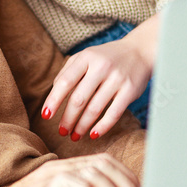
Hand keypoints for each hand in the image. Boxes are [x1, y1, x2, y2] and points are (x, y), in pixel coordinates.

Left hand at [42, 16, 157, 140]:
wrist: (140, 50)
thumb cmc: (106, 57)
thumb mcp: (86, 56)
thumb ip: (68, 71)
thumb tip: (54, 95)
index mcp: (86, 57)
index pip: (65, 81)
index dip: (53, 100)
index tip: (46, 115)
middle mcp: (101, 66)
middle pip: (78, 98)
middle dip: (68, 118)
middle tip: (62, 131)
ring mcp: (116, 78)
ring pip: (94, 108)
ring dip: (82, 126)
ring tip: (75, 136)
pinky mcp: (130, 90)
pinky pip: (114, 113)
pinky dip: (102, 127)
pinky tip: (93, 134)